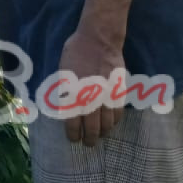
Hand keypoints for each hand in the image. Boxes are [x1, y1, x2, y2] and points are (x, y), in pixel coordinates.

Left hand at [52, 23, 126, 147]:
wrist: (99, 39)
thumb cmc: (75, 52)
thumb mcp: (63, 73)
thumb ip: (66, 93)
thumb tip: (67, 109)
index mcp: (74, 95)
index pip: (73, 124)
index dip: (73, 135)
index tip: (73, 139)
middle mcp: (91, 99)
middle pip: (92, 129)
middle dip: (89, 140)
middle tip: (88, 143)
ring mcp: (107, 97)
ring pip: (107, 124)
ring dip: (103, 133)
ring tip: (99, 135)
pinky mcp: (119, 92)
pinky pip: (118, 114)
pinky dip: (114, 122)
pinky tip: (110, 123)